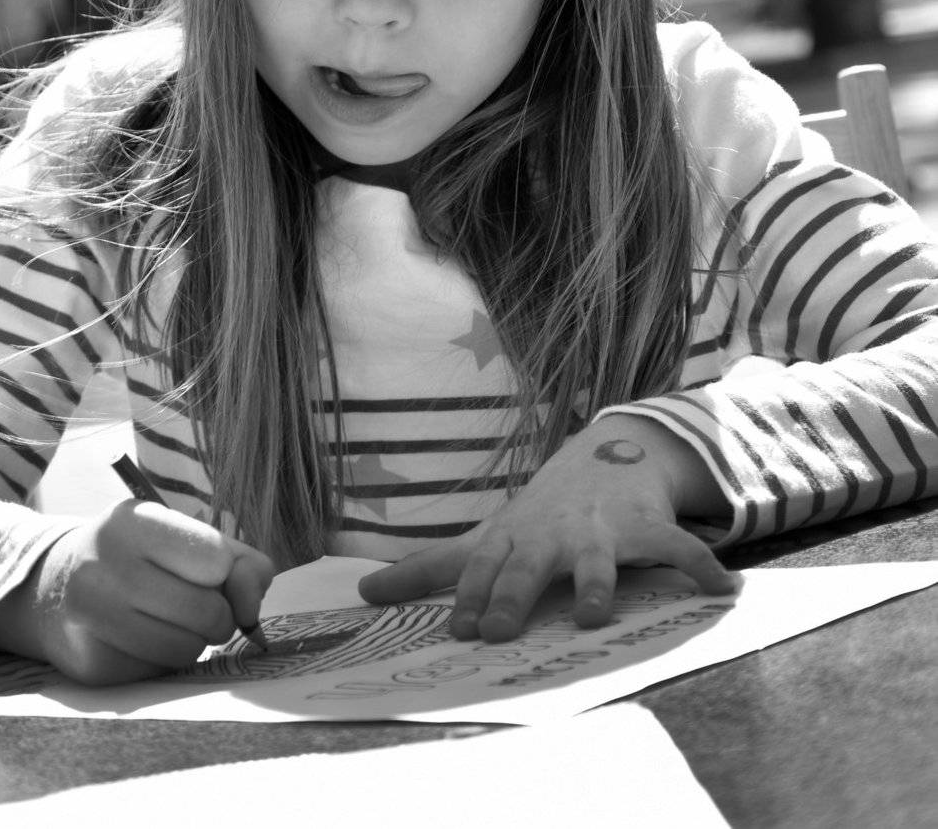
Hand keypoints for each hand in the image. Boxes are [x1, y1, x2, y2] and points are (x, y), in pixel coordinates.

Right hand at [0, 501, 274, 684]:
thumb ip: (241, 563)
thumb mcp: (188, 540)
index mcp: (134, 521)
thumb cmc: (139, 558)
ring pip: (186, 650)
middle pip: (207, 611)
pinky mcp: (89, 664)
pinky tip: (139, 642)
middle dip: (216, 616)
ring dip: (193, 643)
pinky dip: (162, 663)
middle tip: (196, 607)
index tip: (207, 573)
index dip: (225, 575)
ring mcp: (89, 616)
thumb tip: (250, 608)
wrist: (51, 587)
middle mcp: (103, 564)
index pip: (215, 560)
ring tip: (169, 623)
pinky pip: (159, 675)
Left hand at [358, 415, 735, 640]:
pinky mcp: (645, 527)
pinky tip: (721, 590)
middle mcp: (553, 533)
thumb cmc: (536, 515)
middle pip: (529, 566)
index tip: (457, 627)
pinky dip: (700, 566)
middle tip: (498, 630)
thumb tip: (362, 592)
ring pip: (598, 559)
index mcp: (514, 538)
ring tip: (597, 613)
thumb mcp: (485, 537)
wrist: (605, 455)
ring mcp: (600, 529)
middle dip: (514, 594)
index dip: (470, 595)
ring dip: (597, 583)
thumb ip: (428, 568)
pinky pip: (676, 548)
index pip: (485, 567)